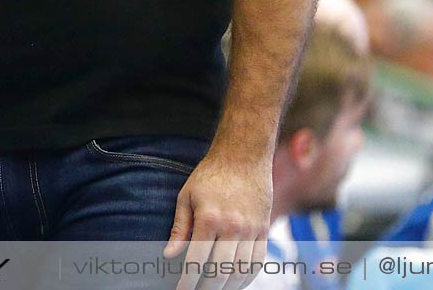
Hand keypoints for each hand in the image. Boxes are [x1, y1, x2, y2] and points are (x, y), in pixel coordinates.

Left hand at [164, 151, 270, 289]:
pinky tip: (237, 283)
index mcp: (209, 219)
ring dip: (227, 287)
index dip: (188, 282)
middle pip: (220, 272)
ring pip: (240, 271)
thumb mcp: (187, 195)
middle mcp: (232, 227)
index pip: (196, 261)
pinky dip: (247, 277)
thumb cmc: (211, 174)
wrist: (244, 154)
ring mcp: (250, 229)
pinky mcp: (263, 228)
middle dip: (207, 289)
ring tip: (215, 289)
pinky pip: (257, 261)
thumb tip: (169, 254)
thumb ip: (179, 227)